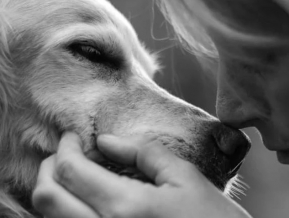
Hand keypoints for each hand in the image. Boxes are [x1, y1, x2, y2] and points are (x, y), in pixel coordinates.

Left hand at [32, 132, 251, 217]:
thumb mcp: (184, 178)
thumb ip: (143, 153)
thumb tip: (107, 142)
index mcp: (125, 208)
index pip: (71, 171)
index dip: (66, 147)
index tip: (73, 136)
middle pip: (46, 197)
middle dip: (50, 167)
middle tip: (68, 152)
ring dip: (55, 190)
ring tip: (77, 173)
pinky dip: (67, 211)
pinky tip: (86, 199)